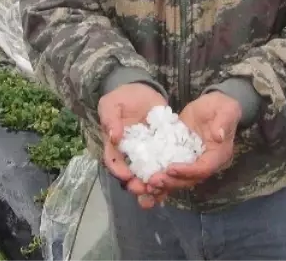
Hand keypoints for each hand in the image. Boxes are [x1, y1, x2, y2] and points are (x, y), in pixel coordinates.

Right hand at [98, 82, 166, 206]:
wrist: (143, 91)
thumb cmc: (123, 98)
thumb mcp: (111, 103)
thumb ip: (110, 118)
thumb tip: (113, 136)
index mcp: (115, 145)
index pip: (113, 161)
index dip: (118, 170)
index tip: (126, 176)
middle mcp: (130, 154)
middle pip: (131, 174)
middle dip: (137, 185)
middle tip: (145, 190)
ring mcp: (147, 153)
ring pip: (149, 174)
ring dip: (153, 187)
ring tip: (159, 194)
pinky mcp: (163, 149)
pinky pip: (166, 164)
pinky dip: (169, 175)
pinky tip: (175, 182)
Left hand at [146, 91, 240, 200]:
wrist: (212, 106)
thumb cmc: (221, 106)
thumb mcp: (226, 109)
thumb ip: (224, 121)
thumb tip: (219, 136)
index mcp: (219, 155)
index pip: (204, 168)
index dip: (188, 171)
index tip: (171, 168)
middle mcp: (206, 163)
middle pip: (190, 179)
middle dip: (172, 181)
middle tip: (153, 180)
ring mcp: (193, 162)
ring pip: (180, 179)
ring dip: (164, 184)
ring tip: (147, 184)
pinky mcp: (181, 158)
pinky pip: (172, 172)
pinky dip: (161, 178)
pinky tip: (145, 180)